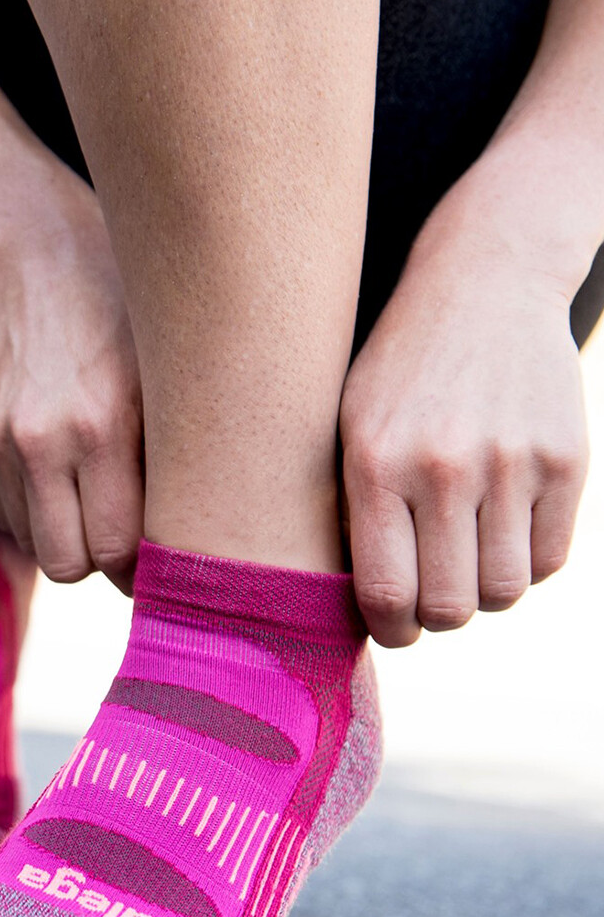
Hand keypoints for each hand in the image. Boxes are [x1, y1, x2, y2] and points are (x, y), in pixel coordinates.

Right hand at [0, 165, 143, 591]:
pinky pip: (1, 512)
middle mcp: (37, 440)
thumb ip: (164, 475)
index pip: (114, 551)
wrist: (44, 264)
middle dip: (96, 561)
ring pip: (30, 544)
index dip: (137, 567)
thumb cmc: (126, 327)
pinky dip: (31, 507)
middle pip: (65, 564)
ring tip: (85, 486)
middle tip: (118, 533)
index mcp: (99, 428)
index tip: (153, 559)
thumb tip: (172, 558)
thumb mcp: (166, 391)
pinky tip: (52, 465)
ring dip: (62, 532)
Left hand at [340, 187, 589, 646]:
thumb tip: (367, 607)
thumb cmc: (398, 372)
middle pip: (449, 608)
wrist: (481, 285)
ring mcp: (511, 462)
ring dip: (482, 592)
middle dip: (435, 618)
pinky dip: (525, 563)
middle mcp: (443, 468)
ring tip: (462, 559)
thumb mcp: (350, 428)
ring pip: (503, 592)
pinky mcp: (566, 458)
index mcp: (373, 464)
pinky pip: (550, 560)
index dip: (390, 631)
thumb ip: (354, 512)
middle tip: (428, 598)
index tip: (392, 627)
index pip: (385, 595)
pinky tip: (501, 531)